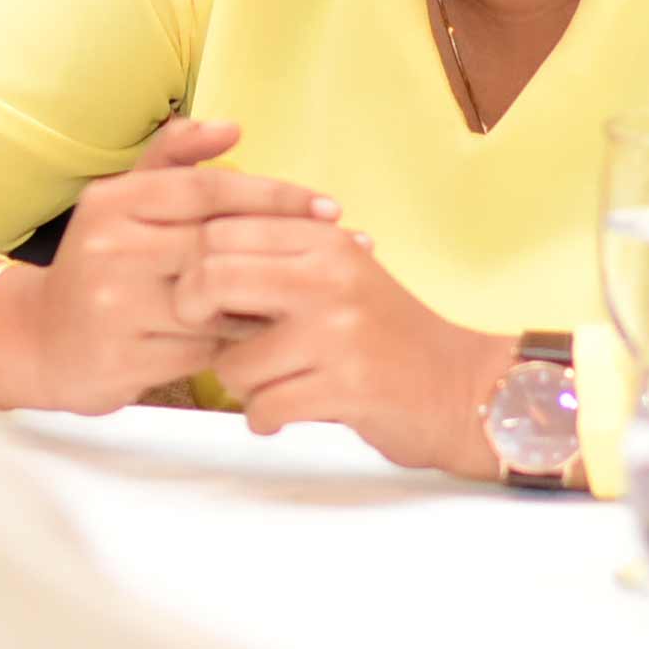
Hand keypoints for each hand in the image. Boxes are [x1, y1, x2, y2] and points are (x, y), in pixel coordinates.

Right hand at [0, 119, 337, 413]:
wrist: (41, 341)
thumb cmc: (101, 265)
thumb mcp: (124, 203)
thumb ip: (174, 159)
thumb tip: (232, 125)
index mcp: (113, 202)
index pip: (208, 190)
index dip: (274, 196)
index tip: (329, 206)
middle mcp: (109, 249)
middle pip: (218, 245)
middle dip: (287, 247)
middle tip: (346, 249)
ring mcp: (114, 306)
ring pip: (217, 302)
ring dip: (269, 301)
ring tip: (322, 293)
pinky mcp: (124, 358)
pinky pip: (204, 350)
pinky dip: (241, 343)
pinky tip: (278, 338)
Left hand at [189, 219, 512, 481]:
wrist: (462, 387)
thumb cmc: (384, 334)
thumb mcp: (338, 274)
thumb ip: (276, 260)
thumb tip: (187, 260)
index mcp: (323, 240)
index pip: (220, 229)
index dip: (191, 265)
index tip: (200, 297)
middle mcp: (329, 277)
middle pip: (212, 277)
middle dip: (193, 314)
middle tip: (212, 339)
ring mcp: (338, 333)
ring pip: (234, 361)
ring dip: (240, 385)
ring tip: (271, 386)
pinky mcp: (347, 387)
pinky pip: (264, 407)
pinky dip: (266, 419)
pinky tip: (287, 414)